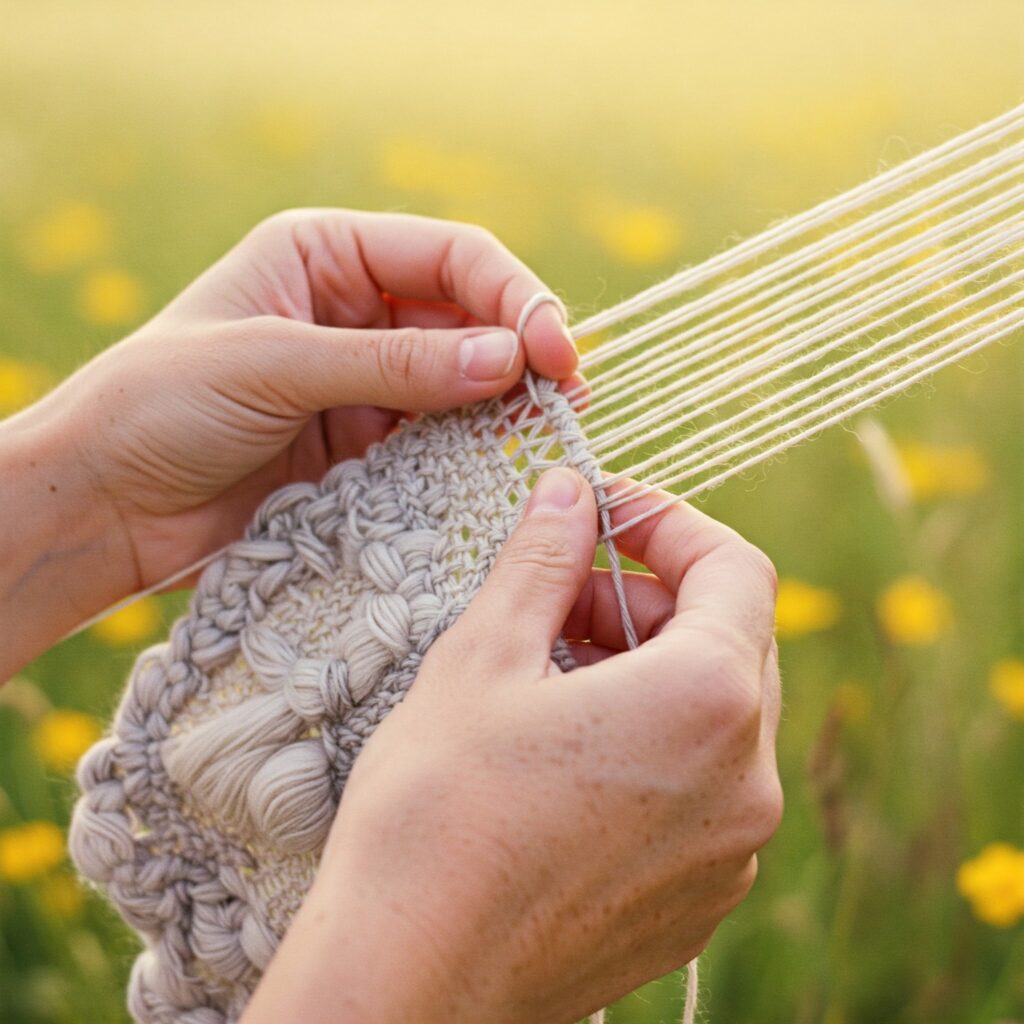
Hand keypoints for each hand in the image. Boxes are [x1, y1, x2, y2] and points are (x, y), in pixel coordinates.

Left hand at [0, 210, 576, 673]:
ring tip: (546, 440)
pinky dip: (469, 456)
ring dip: (503, 410)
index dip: (512, 297)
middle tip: (567, 402)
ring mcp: (363, 383)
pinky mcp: (362, 447)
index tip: (554, 352)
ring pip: (460, 385)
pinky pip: (435, 443)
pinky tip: (496, 473)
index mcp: (325, 255)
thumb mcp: (275, 365)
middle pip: (467, 319)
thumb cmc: (159, 405)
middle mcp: (353, 312)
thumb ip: (393, 362)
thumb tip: (508, 360)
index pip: (449, 257)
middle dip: (520, 353)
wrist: (104, 504)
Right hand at [245, 470, 781, 1023]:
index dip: (670, 525)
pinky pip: (702, 786)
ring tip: (552, 670)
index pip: (736, 567)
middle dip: (652, 599)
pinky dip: (652, 740)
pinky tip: (567, 750)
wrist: (410, 984)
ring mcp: (731, 851)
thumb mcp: (482, 657)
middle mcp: (746, 780)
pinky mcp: (698, 900)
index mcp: (707, 701)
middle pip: (731, 639)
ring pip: (716, 715)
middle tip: (562, 594)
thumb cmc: (435, 814)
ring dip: (649, 668)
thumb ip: (543, 559)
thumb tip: (568, 491)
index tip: (605, 516)